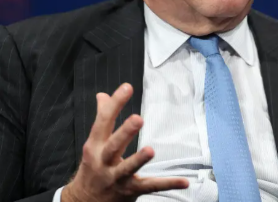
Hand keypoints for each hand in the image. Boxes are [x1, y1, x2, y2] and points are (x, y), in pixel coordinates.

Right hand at [62, 83, 188, 201]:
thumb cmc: (92, 167)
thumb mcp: (93, 143)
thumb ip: (101, 118)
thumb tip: (102, 95)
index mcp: (95, 145)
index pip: (103, 121)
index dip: (115, 103)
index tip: (127, 87)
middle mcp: (103, 161)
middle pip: (113, 145)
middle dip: (125, 133)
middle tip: (137, 118)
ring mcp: (116, 178)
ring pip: (128, 169)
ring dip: (138, 160)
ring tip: (150, 150)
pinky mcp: (130, 191)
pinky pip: (151, 186)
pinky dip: (168, 184)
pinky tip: (185, 182)